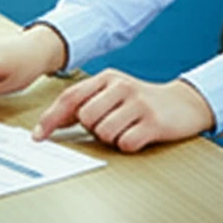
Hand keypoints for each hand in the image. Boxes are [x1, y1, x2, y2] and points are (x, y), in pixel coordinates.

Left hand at [32, 70, 215, 151]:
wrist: (184, 103)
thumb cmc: (140, 101)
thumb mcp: (111, 94)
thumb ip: (84, 104)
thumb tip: (51, 123)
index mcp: (105, 78)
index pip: (70, 98)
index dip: (51, 118)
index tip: (38, 135)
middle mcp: (120, 86)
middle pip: (86, 118)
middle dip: (93, 128)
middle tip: (111, 124)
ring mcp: (138, 103)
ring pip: (104, 133)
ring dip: (112, 138)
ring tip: (126, 128)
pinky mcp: (154, 122)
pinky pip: (126, 143)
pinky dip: (129, 145)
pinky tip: (139, 135)